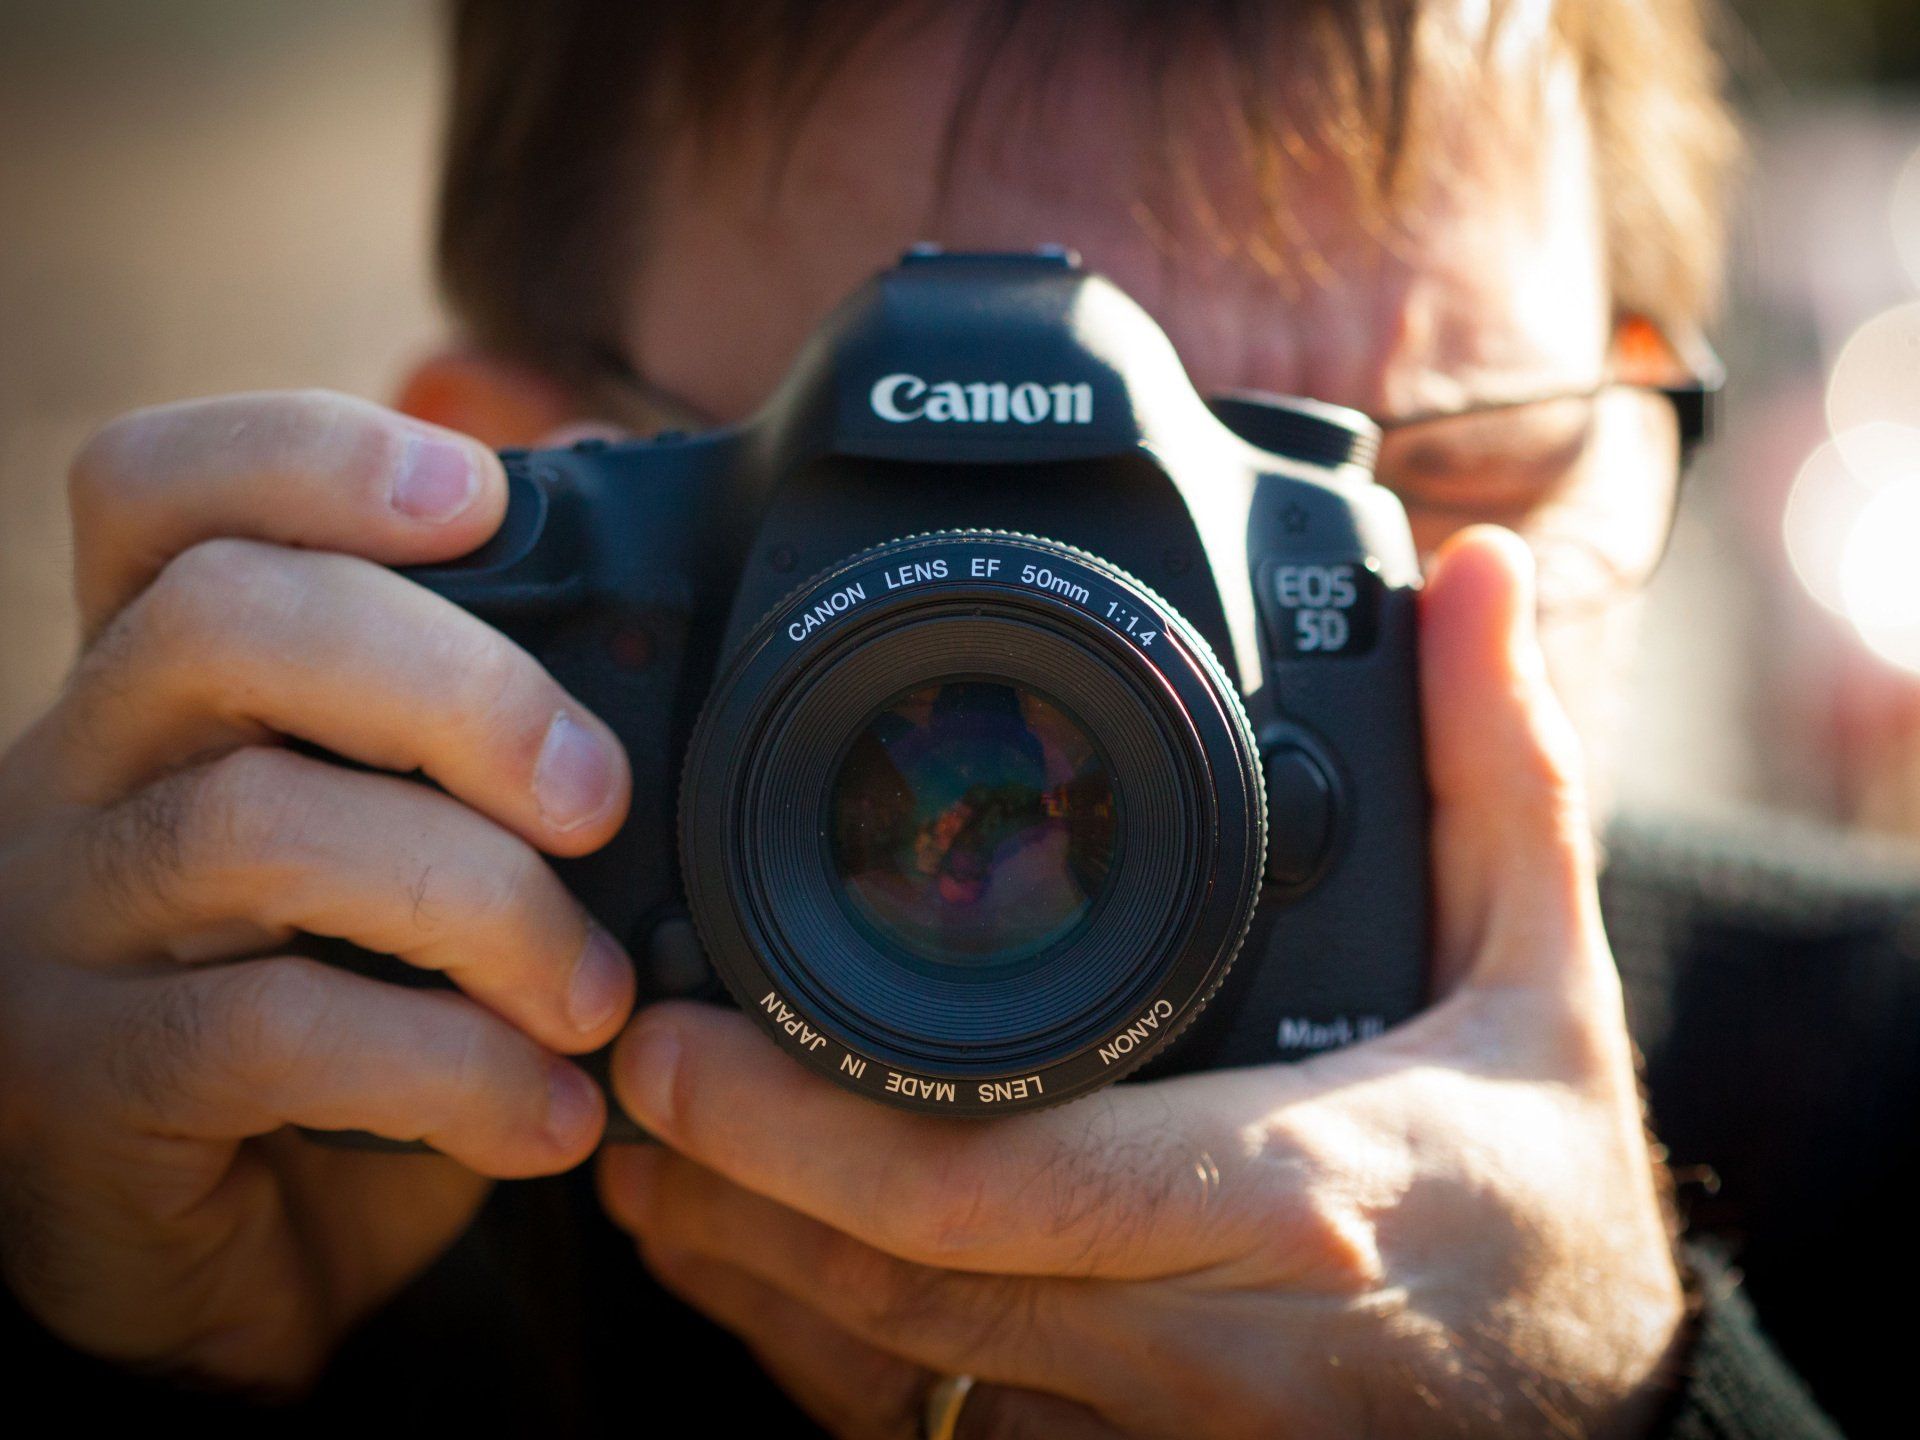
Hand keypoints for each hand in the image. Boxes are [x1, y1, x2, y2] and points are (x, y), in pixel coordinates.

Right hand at [0, 392, 634, 1388]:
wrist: (241, 1250)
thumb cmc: (355, 1019)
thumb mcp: (414, 858)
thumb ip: (479, 751)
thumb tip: (647, 643)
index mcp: (170, 685)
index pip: (159, 489)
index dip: (312, 452)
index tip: (484, 493)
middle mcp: (82, 770)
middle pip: (226, 619)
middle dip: (455, 687)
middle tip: (600, 800)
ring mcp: (64, 923)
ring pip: (259, 822)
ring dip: (482, 903)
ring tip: (595, 997)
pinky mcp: (82, 1078)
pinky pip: (271, 1033)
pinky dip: (453, 1070)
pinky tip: (551, 1114)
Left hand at [597, 528, 1685, 1438]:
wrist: (1598, 1431)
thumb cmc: (1548, 1218)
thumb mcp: (1545, 990)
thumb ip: (1498, 778)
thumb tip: (1477, 582)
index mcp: (1289, 1200)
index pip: (991, 1184)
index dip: (799, 1128)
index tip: (675, 1041)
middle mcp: (1200, 1346)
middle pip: (893, 1287)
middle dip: (724, 1190)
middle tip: (623, 1079)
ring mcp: (1145, 1439)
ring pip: (881, 1381)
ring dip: (738, 1276)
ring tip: (641, 1166)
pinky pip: (922, 1439)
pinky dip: (815, 1356)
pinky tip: (750, 1272)